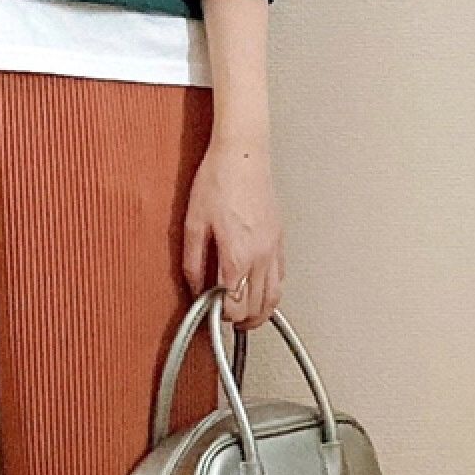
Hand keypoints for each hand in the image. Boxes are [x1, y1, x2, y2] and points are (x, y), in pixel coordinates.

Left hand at [181, 132, 282, 329]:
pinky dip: (271, 290)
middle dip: (241, 320)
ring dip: (260, 312)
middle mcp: (261, 255)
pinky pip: (281, 275)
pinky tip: (259, 289)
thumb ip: (193, 261)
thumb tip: (195, 286)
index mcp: (238, 255)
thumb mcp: (193, 223)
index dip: (222, 315)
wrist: (242, 154)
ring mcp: (274, 247)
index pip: (235, 304)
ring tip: (245, 317)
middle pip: (257, 306)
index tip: (211, 312)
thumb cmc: (218, 180)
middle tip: (225, 320)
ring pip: (275, 295)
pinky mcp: (279, 238)